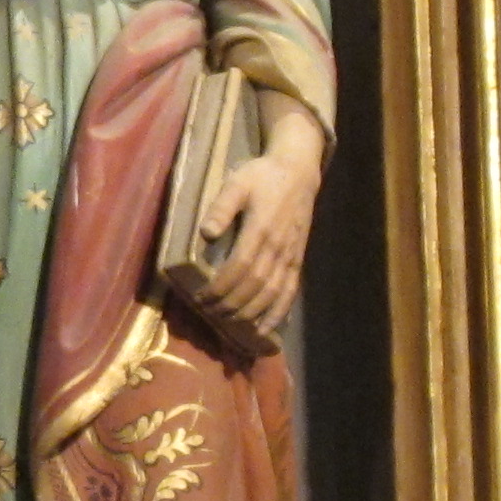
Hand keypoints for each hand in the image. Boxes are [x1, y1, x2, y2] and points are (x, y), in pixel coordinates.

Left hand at [198, 102, 324, 342]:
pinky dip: (279, 312)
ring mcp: (291, 255)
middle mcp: (278, 247)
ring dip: (251, 312)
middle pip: (255, 285)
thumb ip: (222, 207)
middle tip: (209, 313)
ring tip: (229, 322)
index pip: (239, 267)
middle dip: (231, 304)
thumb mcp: (237, 183)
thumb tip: (206, 233)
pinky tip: (266, 328)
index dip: (220, 287)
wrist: (298, 172)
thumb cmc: (262, 176)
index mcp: (261, 229)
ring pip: (273, 292)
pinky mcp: (298, 259)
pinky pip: (291, 291)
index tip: (201, 297)